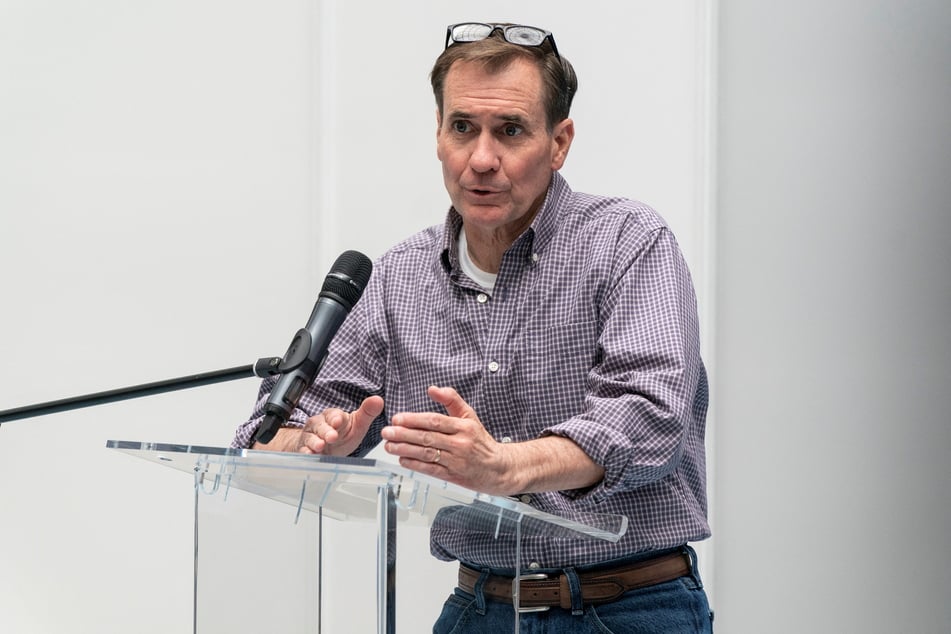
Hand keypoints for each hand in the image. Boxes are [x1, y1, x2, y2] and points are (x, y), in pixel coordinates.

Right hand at [292, 395, 383, 455]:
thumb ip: (367, 413)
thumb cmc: (341, 434)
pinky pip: (303, 449)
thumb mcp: (357, 425)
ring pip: (310, 437)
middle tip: (332, 437)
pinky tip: (308, 455)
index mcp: (334, 416)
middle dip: (326, 431)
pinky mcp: (305, 448)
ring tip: (320, 446)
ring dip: (315, 442)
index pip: (334, 415)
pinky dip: (305, 452)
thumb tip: (378, 400)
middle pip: (321, 425)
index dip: (336, 418)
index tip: (339, 421)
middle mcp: (320, 424)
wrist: (325, 448)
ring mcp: (311, 436)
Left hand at [381, 385, 514, 493]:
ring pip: (427, 454)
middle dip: (404, 435)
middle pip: (428, 438)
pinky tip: (402, 459)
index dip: (414, 420)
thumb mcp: (470, 416)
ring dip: (405, 450)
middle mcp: (460, 443)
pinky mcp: (454, 476)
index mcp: (464, 427)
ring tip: (389, 446)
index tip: (397, 419)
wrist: (498, 468)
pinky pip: (431, 470)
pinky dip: (415, 465)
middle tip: (387, 432)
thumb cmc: (481, 441)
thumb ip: (451, 400)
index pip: (435, 421)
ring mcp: (457, 461)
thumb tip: (433, 389)